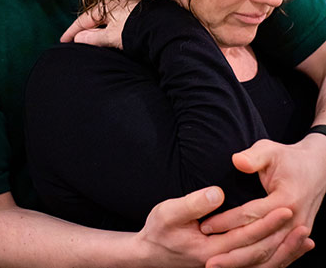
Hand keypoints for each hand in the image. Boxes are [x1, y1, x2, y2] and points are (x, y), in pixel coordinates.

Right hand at [61, 0, 139, 48]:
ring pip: (106, 21)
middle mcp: (116, 3)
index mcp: (107, 5)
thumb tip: (79, 38)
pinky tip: (108, 38)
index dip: (72, 31)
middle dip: (83, 30)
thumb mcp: (112, 36)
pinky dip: (108, 31)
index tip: (63, 41)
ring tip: (89, 41)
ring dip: (96, 31)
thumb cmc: (137, 30)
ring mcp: (127, 7)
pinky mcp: (136, 15)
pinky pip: (116, 23)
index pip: (84, 19)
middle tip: (73, 41)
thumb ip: (94, 38)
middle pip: (94, 18)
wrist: (164, 29)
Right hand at [134, 186, 294, 267]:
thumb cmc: (158, 230)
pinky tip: (286, 251)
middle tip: (302, 223)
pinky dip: (275, 260)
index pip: (245, 238)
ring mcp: (224, 267)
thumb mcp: (168, 212)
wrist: (149, 254)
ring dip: (285, 253)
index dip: (266, 223)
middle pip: (260, 255)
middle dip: (282, 239)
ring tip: (305, 240)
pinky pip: (256, 267)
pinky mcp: (225, 265)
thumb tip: (217, 194)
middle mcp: (221, 264)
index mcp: (209, 250)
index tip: (285, 208)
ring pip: (262, 265)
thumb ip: (193, 203)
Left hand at [201, 135, 325, 266]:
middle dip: (232, 253)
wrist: (316, 168)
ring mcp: (298, 231)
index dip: (226, 222)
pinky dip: (259, 265)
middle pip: (260, 243)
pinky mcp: (296, 236)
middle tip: (208, 261)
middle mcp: (295, 220)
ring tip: (217, 267)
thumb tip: (237, 161)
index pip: (250, 216)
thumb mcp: (270, 150)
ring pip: (269, 255)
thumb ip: (253, 157)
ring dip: (243, 263)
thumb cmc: (287, 158)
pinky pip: (277, 257)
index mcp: (286, 199)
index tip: (204, 226)